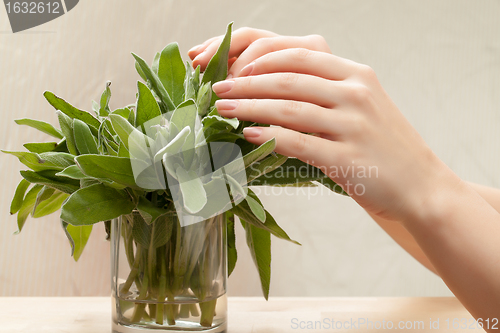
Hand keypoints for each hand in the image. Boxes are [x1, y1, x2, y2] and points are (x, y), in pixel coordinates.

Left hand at [189, 28, 461, 223]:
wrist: (421, 185)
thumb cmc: (384, 146)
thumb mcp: (361, 106)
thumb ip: (325, 92)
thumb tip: (270, 90)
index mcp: (356, 75)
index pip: (299, 55)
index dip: (261, 59)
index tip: (234, 68)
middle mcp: (355, 93)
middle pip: (287, 79)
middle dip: (245, 82)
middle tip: (216, 88)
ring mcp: (353, 124)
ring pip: (287, 108)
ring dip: (248, 106)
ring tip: (221, 108)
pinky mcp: (347, 157)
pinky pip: (298, 142)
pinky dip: (268, 136)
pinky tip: (246, 134)